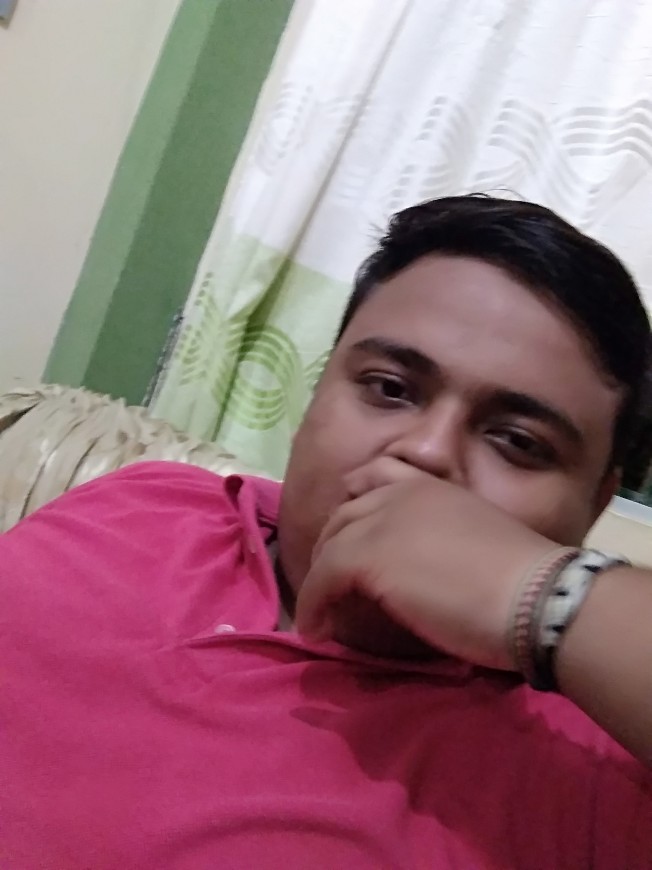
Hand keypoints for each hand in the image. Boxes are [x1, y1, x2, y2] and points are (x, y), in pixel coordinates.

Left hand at [295, 459, 555, 669]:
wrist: (537, 596)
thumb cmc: (525, 582)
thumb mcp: (479, 542)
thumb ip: (445, 542)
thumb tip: (427, 573)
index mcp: (435, 487)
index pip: (379, 474)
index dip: (356, 500)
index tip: (350, 531)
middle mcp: (403, 494)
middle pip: (346, 513)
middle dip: (332, 545)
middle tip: (327, 580)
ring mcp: (382, 522)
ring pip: (331, 544)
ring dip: (318, 579)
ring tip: (317, 610)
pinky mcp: (367, 556)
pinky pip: (323, 577)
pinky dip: (313, 603)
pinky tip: (315, 629)